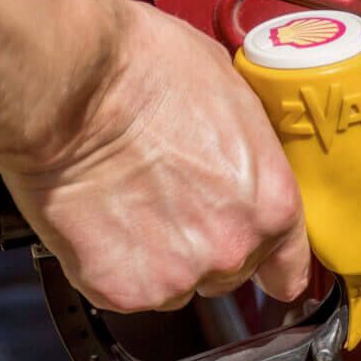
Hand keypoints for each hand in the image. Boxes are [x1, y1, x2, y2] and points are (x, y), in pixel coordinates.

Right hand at [0, 0, 309, 311]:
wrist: (71, 84)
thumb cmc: (145, 71)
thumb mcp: (234, 95)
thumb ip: (249, 154)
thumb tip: (241, 160)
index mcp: (271, 203)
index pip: (289, 266)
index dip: (272, 265)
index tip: (264, 270)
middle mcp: (232, 247)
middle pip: (227, 271)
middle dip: (201, 244)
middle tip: (166, 199)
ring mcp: (177, 274)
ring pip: (174, 283)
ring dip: (156, 257)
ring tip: (127, 202)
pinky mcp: (121, 288)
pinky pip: (123, 289)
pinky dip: (109, 264)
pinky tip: (99, 219)